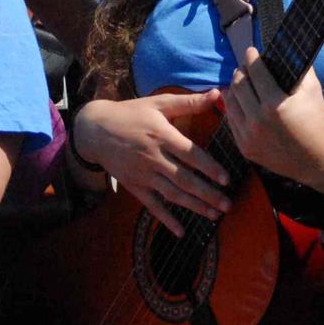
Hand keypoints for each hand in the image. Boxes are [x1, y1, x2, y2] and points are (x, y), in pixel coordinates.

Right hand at [75, 93, 232, 236]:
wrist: (95, 130)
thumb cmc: (131, 113)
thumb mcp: (158, 103)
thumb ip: (189, 102)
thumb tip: (217, 92)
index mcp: (162, 135)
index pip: (191, 154)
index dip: (210, 168)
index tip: (226, 179)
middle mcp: (154, 157)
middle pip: (185, 179)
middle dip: (208, 194)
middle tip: (227, 205)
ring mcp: (143, 174)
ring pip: (172, 194)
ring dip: (194, 206)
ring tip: (214, 215)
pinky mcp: (134, 186)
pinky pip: (152, 205)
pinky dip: (166, 219)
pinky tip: (181, 231)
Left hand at [221, 48, 323, 195]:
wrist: (316, 160)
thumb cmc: (316, 121)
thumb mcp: (313, 90)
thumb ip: (298, 68)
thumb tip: (285, 49)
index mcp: (275, 104)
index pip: (255, 72)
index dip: (252, 58)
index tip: (251, 51)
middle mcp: (257, 119)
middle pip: (238, 84)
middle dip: (241, 71)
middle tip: (246, 66)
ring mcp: (248, 136)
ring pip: (230, 102)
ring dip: (234, 88)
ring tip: (241, 82)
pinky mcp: (244, 147)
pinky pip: (231, 120)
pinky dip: (234, 107)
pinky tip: (240, 101)